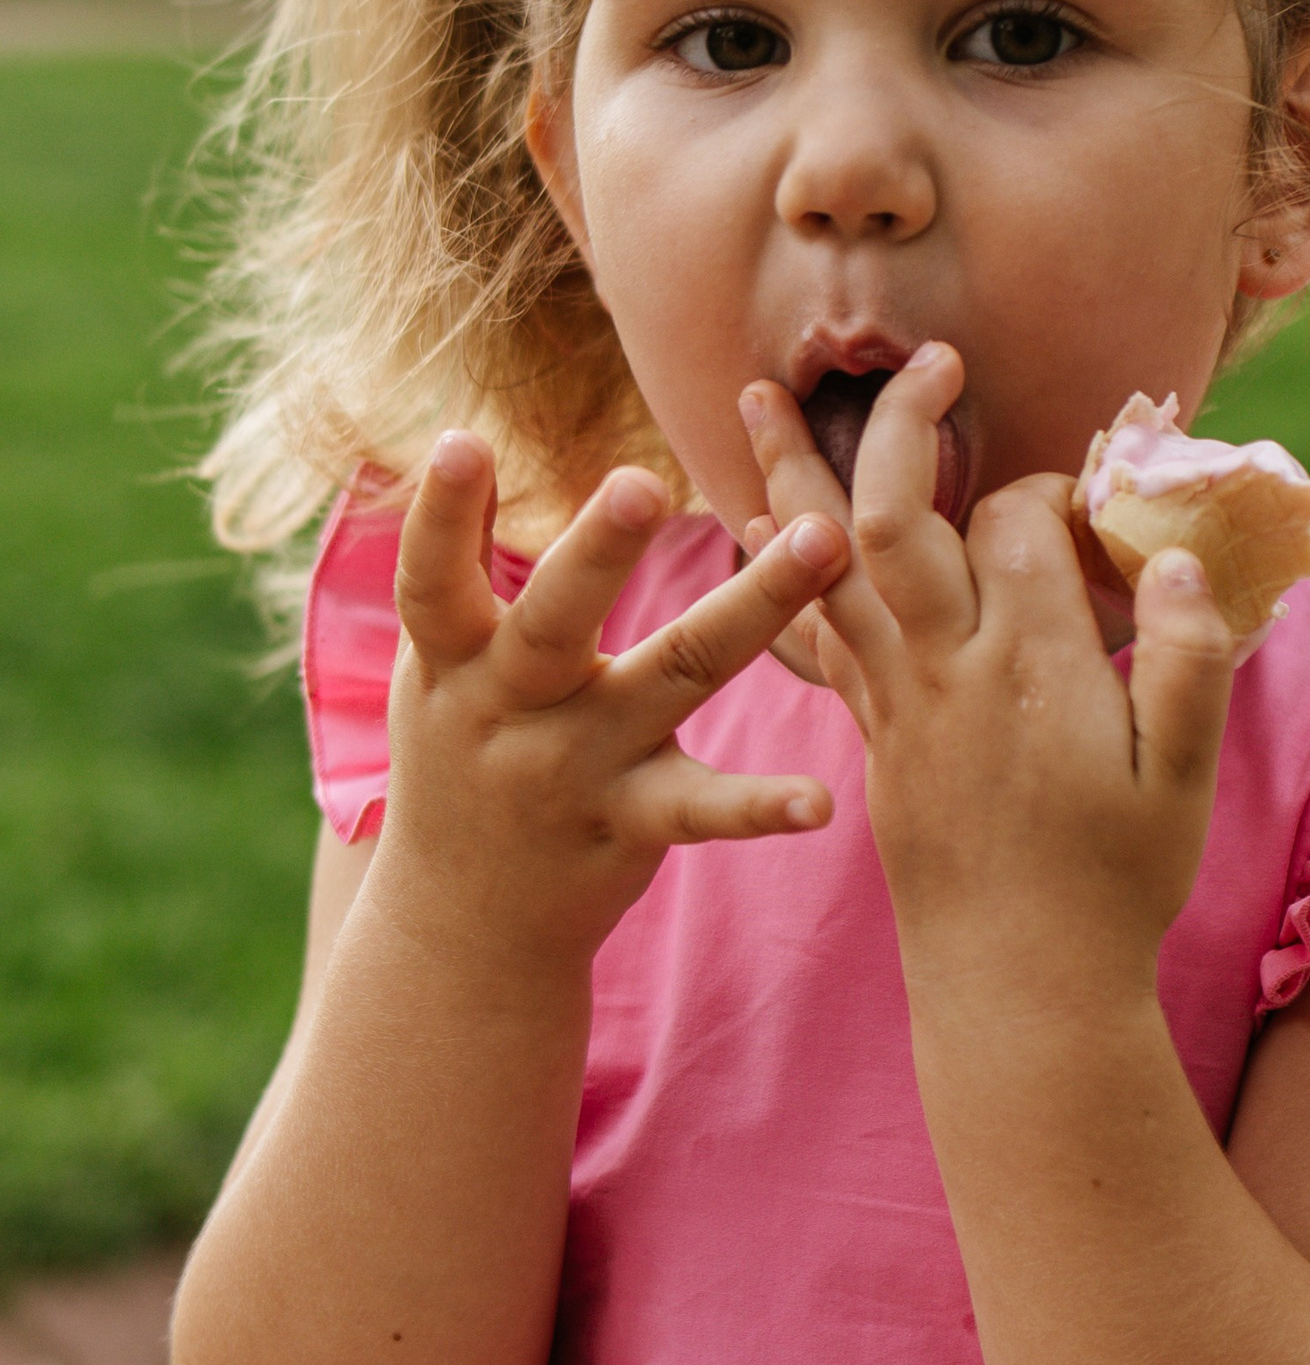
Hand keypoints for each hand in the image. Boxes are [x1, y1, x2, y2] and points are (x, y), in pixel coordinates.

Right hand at [374, 430, 852, 975]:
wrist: (461, 925)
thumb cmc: (466, 753)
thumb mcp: (442, 669)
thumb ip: (464, 572)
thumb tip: (452, 440)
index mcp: (454, 661)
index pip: (433, 582)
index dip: (440, 515)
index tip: (461, 440)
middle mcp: (510, 712)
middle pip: (555, 621)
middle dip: (597, 552)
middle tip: (640, 482)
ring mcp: (576, 769)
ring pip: (673, 677)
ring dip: (752, 606)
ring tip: (819, 546)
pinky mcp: (633, 824)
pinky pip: (704, 811)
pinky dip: (761, 806)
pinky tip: (820, 801)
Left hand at [738, 349, 1236, 999]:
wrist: (1020, 990)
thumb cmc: (1114, 885)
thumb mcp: (1181, 781)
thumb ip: (1184, 662)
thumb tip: (1176, 557)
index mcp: (1031, 670)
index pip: (1015, 524)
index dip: (1050, 485)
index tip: (1092, 498)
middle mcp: (945, 672)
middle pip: (894, 517)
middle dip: (899, 424)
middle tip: (924, 360)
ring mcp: (895, 703)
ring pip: (822, 566)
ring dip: (788, 474)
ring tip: (753, 395)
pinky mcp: (872, 736)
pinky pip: (809, 632)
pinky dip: (778, 567)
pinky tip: (755, 525)